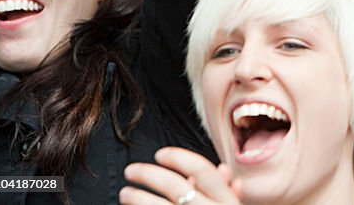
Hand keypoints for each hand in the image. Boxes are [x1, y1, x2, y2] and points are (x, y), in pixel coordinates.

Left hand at [120, 147, 242, 204]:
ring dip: (137, 198)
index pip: (204, 170)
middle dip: (150, 175)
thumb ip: (229, 193)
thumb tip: (224, 169)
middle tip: (131, 170)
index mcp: (229, 202)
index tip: (160, 154)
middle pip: (177, 186)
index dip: (180, 158)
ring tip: (124, 193)